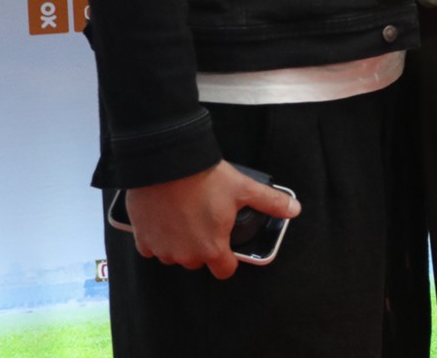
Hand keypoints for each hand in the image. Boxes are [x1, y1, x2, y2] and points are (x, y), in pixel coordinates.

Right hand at [123, 161, 299, 279]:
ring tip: (186, 216)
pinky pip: (151, 247)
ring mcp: (162, 249)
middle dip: (204, 246)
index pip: (224, 271)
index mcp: (212, 248)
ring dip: (180, 242)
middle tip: (207, 221)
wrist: (167, 165)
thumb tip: (294, 209)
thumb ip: (270, 203)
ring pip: (175, 255)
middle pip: (199, 261)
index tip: (228, 247)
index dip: (228, 260)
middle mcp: (186, 255)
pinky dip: (158, 238)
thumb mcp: (244, 189)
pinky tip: (165, 219)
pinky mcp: (142, 239)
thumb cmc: (206, 178)